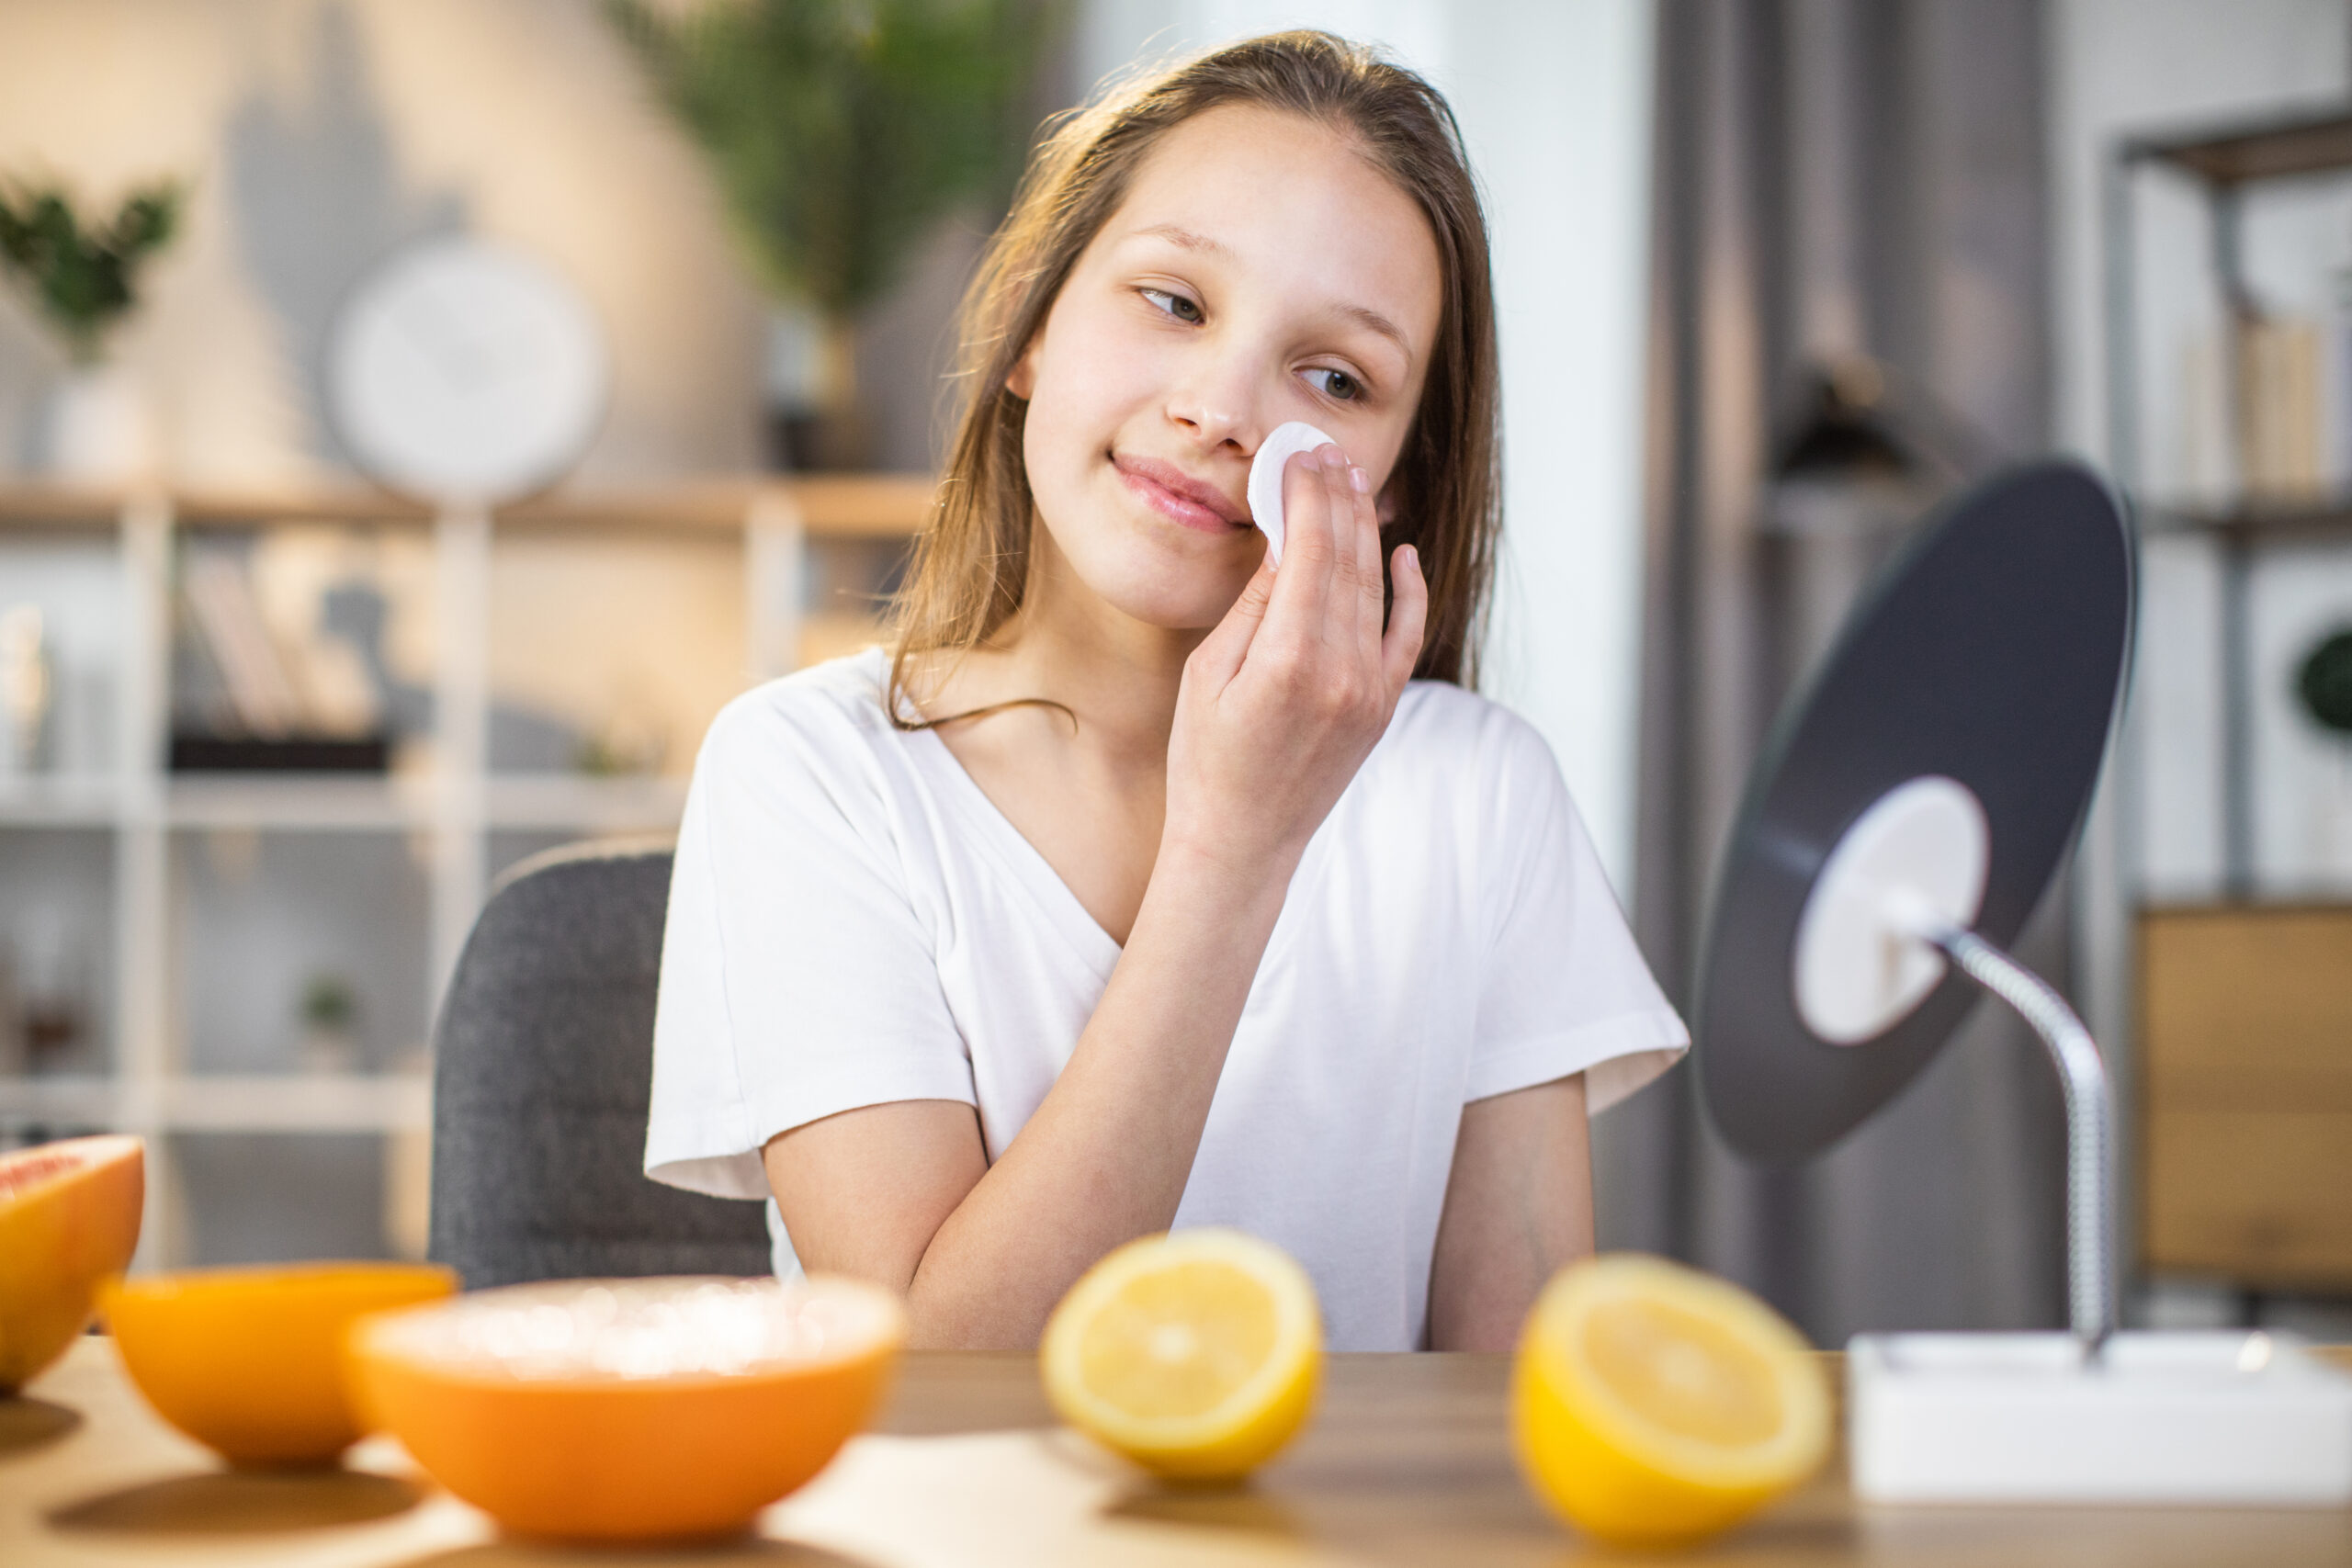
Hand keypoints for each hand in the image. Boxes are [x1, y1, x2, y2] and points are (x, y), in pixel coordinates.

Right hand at [1162, 442, 1427, 881]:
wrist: (1244, 842)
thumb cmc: (1206, 760)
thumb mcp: (1206, 674)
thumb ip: (1253, 606)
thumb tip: (1283, 541)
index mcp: (1288, 660)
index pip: (1311, 552)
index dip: (1307, 496)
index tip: (1300, 457)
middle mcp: (1341, 672)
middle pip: (1349, 560)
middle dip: (1338, 498)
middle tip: (1327, 453)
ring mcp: (1371, 691)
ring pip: (1377, 589)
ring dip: (1367, 530)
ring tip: (1353, 482)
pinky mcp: (1383, 707)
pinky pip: (1406, 634)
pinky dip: (1408, 590)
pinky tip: (1403, 551)